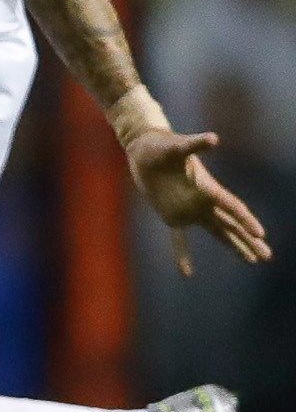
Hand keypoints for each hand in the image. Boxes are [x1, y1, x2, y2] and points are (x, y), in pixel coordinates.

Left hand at [124, 123, 273, 273]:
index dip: (245, 219)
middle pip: (231, 224)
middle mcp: (203, 202)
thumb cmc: (162, 146)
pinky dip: (182, 254)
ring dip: (234, 245)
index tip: (260, 234)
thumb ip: (194, 144)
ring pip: (217, 232)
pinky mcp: (172, 216)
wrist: (145, 150)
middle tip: (267, 256)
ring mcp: (190, 210)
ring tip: (252, 260)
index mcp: (207, 188)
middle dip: (248, 240)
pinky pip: (179, 240)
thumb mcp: (177, 146)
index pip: (231, 206)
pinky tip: (186, 272)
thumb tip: (212, 138)